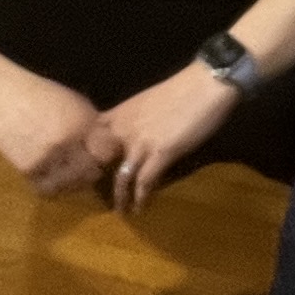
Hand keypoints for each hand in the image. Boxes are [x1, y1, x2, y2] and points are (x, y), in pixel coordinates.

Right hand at [0, 69, 124, 199]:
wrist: (3, 96)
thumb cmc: (42, 95)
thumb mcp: (75, 103)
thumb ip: (93, 125)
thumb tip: (110, 146)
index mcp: (82, 123)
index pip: (107, 152)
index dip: (107, 155)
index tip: (103, 155)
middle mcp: (67, 142)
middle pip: (91, 171)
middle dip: (92, 170)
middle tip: (86, 166)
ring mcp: (47, 157)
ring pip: (71, 184)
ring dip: (73, 182)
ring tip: (67, 170)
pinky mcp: (29, 169)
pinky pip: (48, 187)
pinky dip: (52, 184)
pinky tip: (50, 173)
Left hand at [99, 64, 242, 211]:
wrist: (205, 84)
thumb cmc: (182, 89)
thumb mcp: (147, 103)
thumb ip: (134, 121)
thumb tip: (133, 139)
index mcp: (119, 114)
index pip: (91, 140)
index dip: (88, 158)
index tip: (89, 173)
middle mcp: (123, 129)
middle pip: (102, 163)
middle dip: (99, 183)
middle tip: (102, 198)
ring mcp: (140, 143)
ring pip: (121, 177)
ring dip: (121, 197)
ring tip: (122, 210)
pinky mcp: (160, 154)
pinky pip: (145, 182)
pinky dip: (142, 197)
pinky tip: (142, 207)